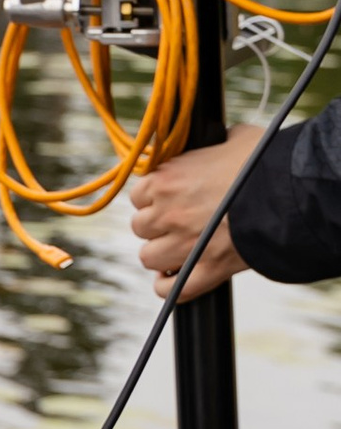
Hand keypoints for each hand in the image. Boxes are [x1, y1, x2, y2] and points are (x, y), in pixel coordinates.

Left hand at [129, 131, 259, 298]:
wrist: (291, 195)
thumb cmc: (265, 162)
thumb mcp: (234, 139)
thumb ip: (214, 145)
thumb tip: (221, 144)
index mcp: (167, 179)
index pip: (138, 194)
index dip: (154, 199)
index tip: (169, 200)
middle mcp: (167, 212)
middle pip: (140, 227)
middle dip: (157, 226)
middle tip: (179, 224)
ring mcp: (184, 245)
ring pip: (149, 258)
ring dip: (162, 255)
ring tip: (180, 250)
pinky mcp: (207, 270)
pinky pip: (170, 290)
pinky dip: (169, 288)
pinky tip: (174, 281)